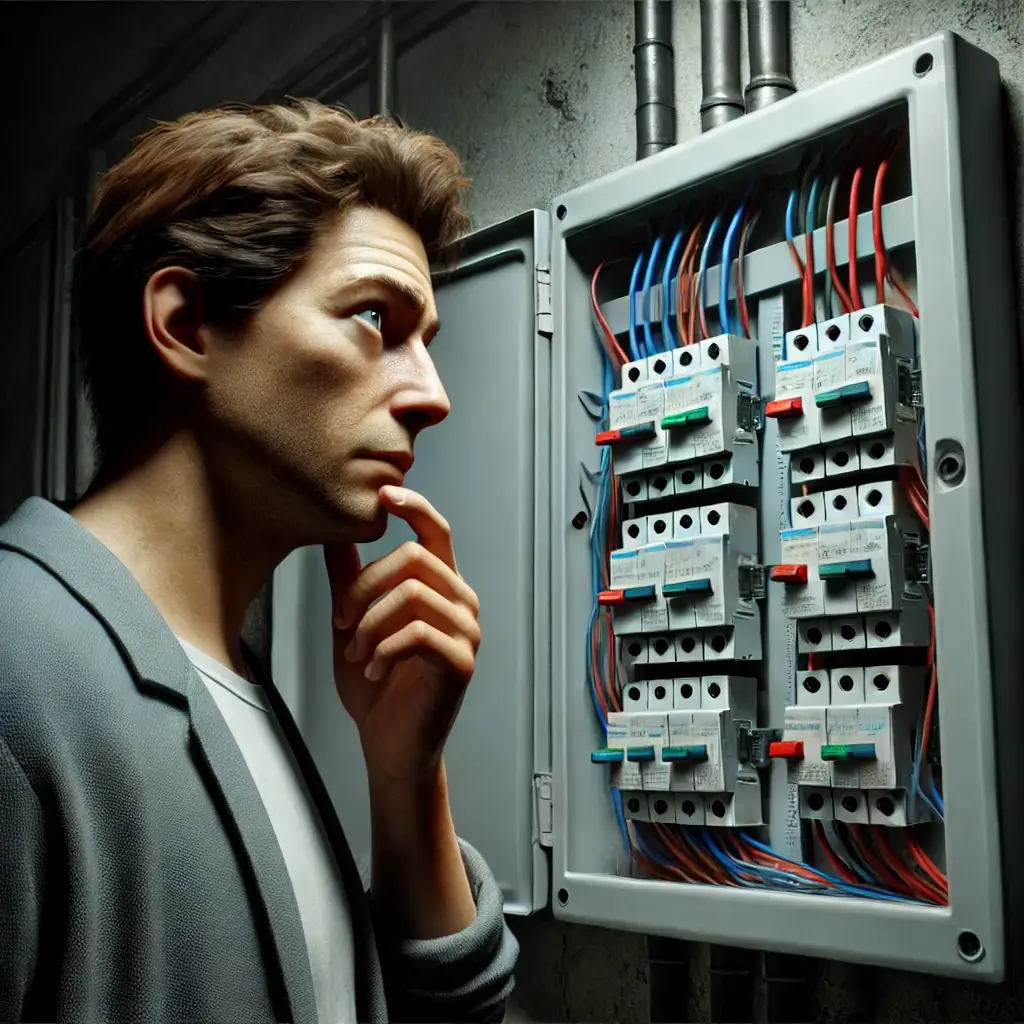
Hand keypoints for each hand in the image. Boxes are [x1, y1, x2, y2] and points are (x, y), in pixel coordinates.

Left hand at [324, 485, 480, 788]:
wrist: (389, 745)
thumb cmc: (375, 685)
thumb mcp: (353, 622)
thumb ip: (348, 578)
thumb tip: (335, 531)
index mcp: (439, 586)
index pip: (436, 531)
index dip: (414, 506)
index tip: (383, 494)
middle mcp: (461, 602)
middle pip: (413, 558)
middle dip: (363, 587)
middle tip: (340, 621)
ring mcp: (466, 632)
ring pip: (412, 593)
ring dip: (369, 623)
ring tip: (355, 653)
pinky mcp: (461, 662)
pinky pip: (418, 632)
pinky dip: (383, 649)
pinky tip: (371, 670)